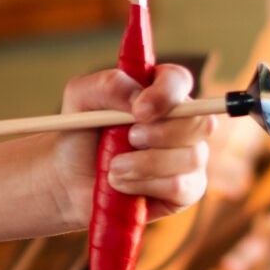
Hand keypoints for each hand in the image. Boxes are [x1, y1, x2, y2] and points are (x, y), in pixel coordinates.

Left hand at [46, 63, 215, 227]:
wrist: (70, 181)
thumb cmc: (79, 136)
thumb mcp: (80, 100)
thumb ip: (106, 86)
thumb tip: (137, 95)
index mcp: (158, 91)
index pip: (179, 81)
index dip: (165, 94)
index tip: (138, 111)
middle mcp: (181, 121)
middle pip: (199, 122)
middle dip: (160, 134)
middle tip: (128, 140)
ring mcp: (188, 156)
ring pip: (192, 156)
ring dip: (146, 165)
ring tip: (113, 169)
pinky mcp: (186, 189)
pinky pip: (182, 187)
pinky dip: (146, 186)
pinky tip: (123, 186)